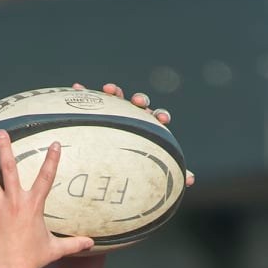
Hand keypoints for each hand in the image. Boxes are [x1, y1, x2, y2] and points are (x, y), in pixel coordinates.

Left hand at [0, 131, 93, 267]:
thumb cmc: (33, 262)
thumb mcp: (55, 250)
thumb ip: (73, 244)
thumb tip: (91, 244)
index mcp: (33, 207)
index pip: (46, 178)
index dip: (52, 160)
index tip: (55, 143)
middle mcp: (14, 203)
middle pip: (9, 169)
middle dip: (5, 148)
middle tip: (1, 131)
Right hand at [72, 82, 195, 188]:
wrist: (105, 164)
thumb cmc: (133, 168)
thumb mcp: (152, 171)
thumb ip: (170, 170)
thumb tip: (191, 179)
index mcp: (148, 126)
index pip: (157, 116)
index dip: (161, 115)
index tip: (162, 118)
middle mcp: (133, 116)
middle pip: (139, 104)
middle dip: (140, 100)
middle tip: (138, 102)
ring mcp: (114, 111)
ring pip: (116, 98)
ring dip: (114, 92)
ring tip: (108, 89)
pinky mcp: (96, 110)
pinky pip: (90, 99)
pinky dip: (84, 92)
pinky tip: (77, 87)